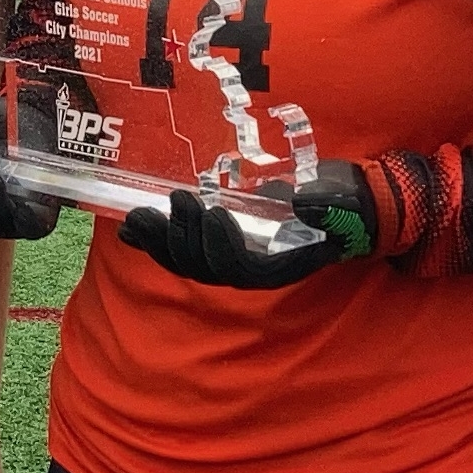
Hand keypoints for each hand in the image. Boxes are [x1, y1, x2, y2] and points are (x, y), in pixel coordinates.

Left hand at [119, 172, 374, 289]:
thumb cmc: (346, 202)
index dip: (224, 248)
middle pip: (206, 268)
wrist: (344, 201)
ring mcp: (231, 256)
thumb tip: (300, 202)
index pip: (244, 271)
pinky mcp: (215, 241)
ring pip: (186, 262)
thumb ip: (323, 205)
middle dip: (185, 238)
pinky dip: (152, 240)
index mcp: (281, 267)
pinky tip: (126, 230)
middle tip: (176, 202)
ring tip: (138, 217)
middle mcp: (252, 268)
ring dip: (160, 240)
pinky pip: (179, 250)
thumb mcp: (342, 203)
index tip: (217, 213)